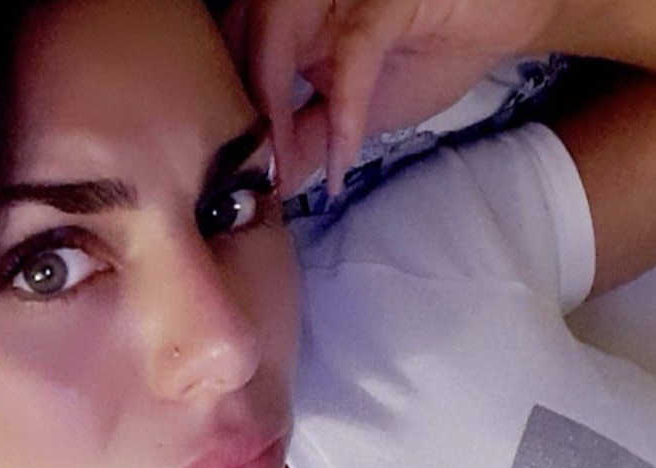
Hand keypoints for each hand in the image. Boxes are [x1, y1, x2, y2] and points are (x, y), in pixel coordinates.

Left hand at [220, 0, 562, 193]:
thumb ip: (312, 134)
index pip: (237, 47)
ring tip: (283, 165)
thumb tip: (276, 179)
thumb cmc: (430, 51)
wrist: (506, 20)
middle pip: (245, 31)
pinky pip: (352, 49)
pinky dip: (344, 111)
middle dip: (241, 107)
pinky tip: (344, 160)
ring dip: (272, 102)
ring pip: (280, 24)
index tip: (241, 174)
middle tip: (254, 176)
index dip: (230, 107)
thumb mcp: (357, 109)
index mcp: (294, 10)